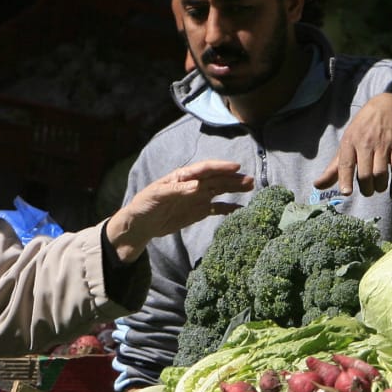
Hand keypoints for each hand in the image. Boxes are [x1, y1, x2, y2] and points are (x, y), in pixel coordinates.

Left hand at [106, 160, 252, 261]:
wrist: (140, 224)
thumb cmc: (144, 205)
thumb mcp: (157, 196)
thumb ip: (176, 191)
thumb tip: (197, 186)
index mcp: (183, 177)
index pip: (205, 169)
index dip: (220, 167)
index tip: (236, 168)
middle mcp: (193, 185)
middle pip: (216, 179)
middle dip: (233, 178)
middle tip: (251, 180)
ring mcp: (197, 198)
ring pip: (220, 191)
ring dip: (234, 189)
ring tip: (250, 187)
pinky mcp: (199, 211)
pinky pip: (217, 208)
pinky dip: (229, 208)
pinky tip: (240, 209)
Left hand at [315, 93, 391, 198]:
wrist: (388, 107)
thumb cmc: (363, 130)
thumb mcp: (347, 143)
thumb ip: (334, 168)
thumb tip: (317, 186)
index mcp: (350, 142)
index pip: (345, 163)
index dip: (345, 179)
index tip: (346, 192)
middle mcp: (366, 142)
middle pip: (365, 173)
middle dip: (366, 188)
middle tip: (367, 191)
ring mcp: (383, 144)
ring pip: (381, 173)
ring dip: (380, 187)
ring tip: (378, 188)